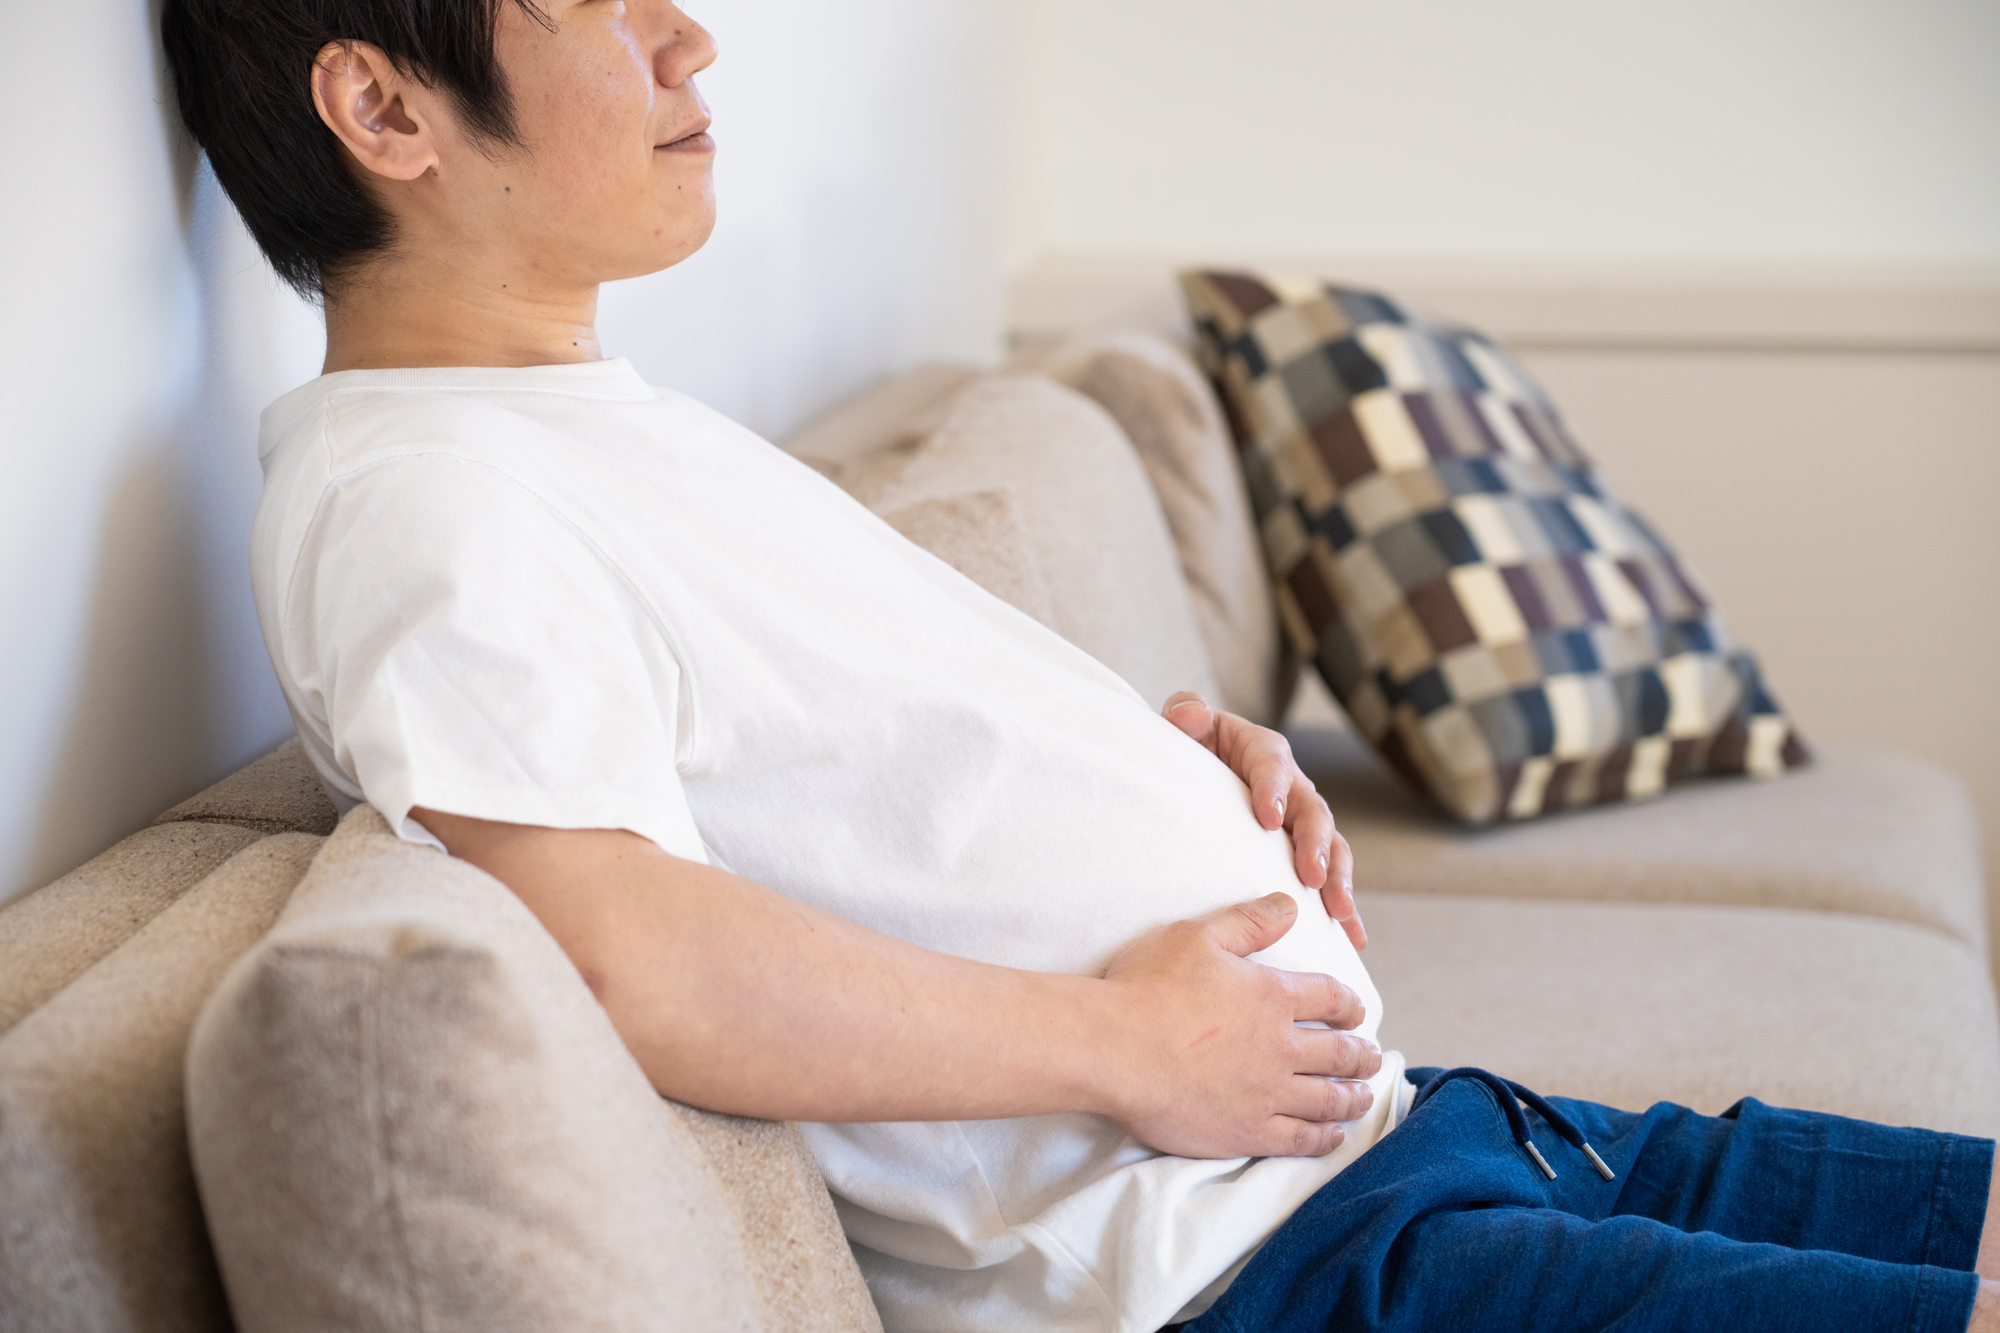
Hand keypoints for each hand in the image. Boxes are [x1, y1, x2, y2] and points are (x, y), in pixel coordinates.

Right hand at [1099, 892, 1378, 1157]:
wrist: (1115, 1049)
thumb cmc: (1148, 988)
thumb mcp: (1197, 937)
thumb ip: (1249, 923)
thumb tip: (1289, 905)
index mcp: (1273, 996)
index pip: (1330, 998)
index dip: (1349, 1004)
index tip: (1357, 1012)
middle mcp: (1281, 1046)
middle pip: (1340, 1053)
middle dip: (1361, 1054)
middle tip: (1372, 1057)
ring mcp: (1268, 1093)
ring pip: (1329, 1098)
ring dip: (1352, 1096)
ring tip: (1363, 1096)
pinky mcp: (1248, 1131)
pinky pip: (1301, 1138)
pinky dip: (1324, 1136)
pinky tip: (1333, 1135)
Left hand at [1163, 691, 1364, 949]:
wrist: (1199, 777)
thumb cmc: (1191, 750)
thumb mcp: (1186, 728)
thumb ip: (1185, 713)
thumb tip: (1189, 714)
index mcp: (1263, 752)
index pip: (1272, 764)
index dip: (1273, 789)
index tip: (1268, 820)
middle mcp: (1292, 786)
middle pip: (1312, 811)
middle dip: (1314, 845)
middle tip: (1311, 876)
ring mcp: (1302, 822)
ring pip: (1331, 848)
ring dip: (1338, 879)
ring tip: (1339, 912)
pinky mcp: (1304, 853)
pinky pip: (1330, 880)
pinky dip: (1344, 909)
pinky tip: (1353, 938)